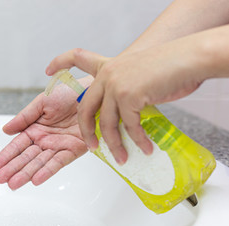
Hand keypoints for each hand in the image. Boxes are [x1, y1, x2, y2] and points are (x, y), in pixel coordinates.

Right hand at [0, 76, 91, 189]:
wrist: (91, 92)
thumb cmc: (68, 93)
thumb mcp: (42, 102)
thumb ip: (24, 117)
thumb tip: (6, 130)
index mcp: (35, 128)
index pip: (16, 146)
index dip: (5, 156)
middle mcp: (45, 140)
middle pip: (25, 157)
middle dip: (12, 168)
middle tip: (0, 179)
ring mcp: (58, 146)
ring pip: (39, 163)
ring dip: (26, 173)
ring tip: (13, 183)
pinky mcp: (73, 150)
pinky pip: (58, 162)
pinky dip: (47, 171)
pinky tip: (36, 179)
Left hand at [46, 43, 206, 163]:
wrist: (188, 58)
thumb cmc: (168, 67)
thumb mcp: (137, 75)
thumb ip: (123, 92)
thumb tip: (122, 115)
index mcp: (107, 67)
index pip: (78, 58)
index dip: (61, 62)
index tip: (49, 69)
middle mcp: (107, 75)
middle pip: (86, 109)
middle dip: (88, 132)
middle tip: (93, 147)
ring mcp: (115, 85)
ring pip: (107, 123)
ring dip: (115, 144)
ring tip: (122, 157)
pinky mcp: (128, 96)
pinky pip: (129, 126)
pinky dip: (137, 141)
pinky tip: (145, 148)